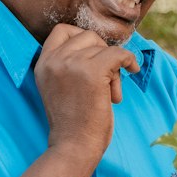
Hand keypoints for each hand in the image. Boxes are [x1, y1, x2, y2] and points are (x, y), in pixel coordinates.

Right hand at [35, 24, 139, 162]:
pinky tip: (133, 70)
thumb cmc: (72, 123)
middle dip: (102, 53)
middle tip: (107, 79)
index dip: (82, 38)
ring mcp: (72, 64)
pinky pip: (119, 54)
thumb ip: (67, 66)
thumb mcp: (58, 87)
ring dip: (114, 69)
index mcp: (43, 64)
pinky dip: (129, 60)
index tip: (94, 55)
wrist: (73, 146)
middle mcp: (54, 60)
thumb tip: (99, 47)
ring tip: (112, 93)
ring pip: (105, 49)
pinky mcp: (92, 71)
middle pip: (87, 36)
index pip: (61, 30)